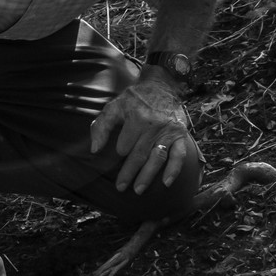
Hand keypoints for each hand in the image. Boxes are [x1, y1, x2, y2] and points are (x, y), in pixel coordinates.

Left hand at [91, 73, 191, 194]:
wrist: (162, 85)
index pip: (125, 144)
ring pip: (157, 158)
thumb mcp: (114, 106)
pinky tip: (166, 183)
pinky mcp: (181, 134)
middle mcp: (154, 125)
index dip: (119, 152)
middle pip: (139, 154)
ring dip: (147, 176)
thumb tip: (94, 150)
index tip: (117, 158)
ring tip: (138, 190)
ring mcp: (168, 131)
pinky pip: (179, 155)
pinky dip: (174, 170)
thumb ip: (101, 126)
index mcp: (136, 117)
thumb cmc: (135, 98)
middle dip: (129, 173)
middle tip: (121, 187)